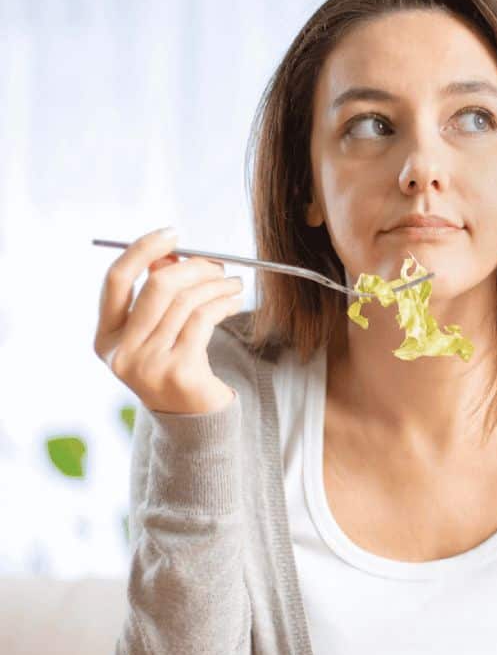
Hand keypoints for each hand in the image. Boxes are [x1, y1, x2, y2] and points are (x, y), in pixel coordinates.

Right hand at [93, 227, 243, 414]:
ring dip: (216, 285)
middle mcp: (121, 353)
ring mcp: (149, 364)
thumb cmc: (174, 365)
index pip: (116, 280)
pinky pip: (204, 319)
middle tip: (217, 265)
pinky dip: (223, 302)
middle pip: (157, 286)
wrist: (193, 420)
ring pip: (186, 302)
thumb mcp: (156, 332)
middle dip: (193, 267)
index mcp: (105, 338)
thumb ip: (157, 295)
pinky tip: (233, 301)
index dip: (143, 250)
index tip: (173, 235)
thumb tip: (172, 255)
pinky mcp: (180, 371)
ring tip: (233, 283)